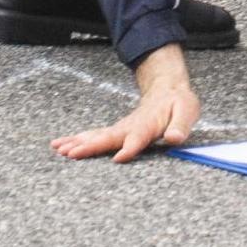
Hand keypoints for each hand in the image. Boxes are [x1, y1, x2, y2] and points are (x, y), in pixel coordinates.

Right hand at [51, 44, 197, 161]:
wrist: (167, 88)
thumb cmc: (179, 103)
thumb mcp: (187, 111)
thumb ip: (180, 126)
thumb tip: (174, 138)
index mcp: (149, 123)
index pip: (139, 137)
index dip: (130, 147)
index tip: (118, 158)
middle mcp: (130, 126)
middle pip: (109, 137)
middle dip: (91, 146)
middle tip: (71, 153)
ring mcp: (121, 128)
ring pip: (97, 135)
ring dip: (78, 142)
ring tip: (59, 149)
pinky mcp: (116, 131)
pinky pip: (95, 135)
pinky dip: (78, 140)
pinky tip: (62, 146)